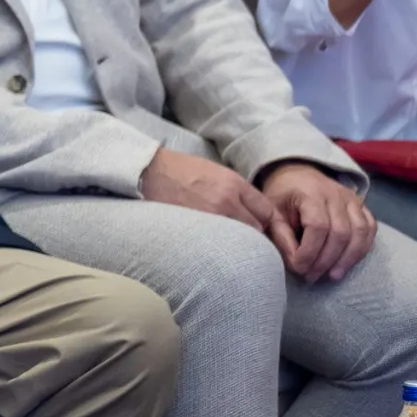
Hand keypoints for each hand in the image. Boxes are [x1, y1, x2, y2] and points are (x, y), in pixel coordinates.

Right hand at [139, 147, 275, 236]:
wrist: (147, 170)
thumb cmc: (178, 169)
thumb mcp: (213, 171)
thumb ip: (235, 190)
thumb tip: (249, 209)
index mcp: (234, 183)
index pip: (267, 210)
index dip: (268, 222)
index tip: (265, 230)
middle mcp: (228, 199)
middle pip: (257, 228)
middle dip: (254, 234)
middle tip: (245, 239)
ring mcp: (212, 215)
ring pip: (240, 239)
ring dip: (237, 243)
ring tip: (227, 244)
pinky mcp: (196, 228)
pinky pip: (218, 244)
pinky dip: (219, 247)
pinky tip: (212, 246)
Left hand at [259, 161, 378, 282]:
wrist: (297, 174)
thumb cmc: (282, 195)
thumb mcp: (272, 212)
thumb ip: (281, 237)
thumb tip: (296, 265)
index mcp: (310, 192)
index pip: (317, 226)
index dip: (309, 252)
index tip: (299, 268)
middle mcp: (336, 194)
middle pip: (341, 232)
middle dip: (326, 260)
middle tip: (311, 277)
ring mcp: (353, 199)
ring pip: (360, 232)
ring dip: (348, 259)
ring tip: (332, 276)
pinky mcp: (362, 206)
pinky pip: (370, 229)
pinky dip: (362, 249)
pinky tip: (347, 263)